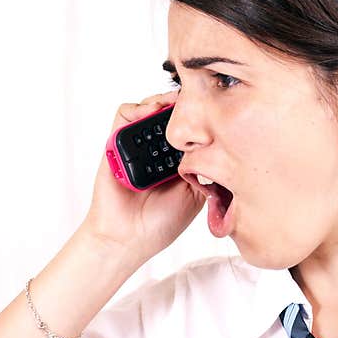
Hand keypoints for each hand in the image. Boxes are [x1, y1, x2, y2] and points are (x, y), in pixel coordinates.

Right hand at [83, 91, 204, 260]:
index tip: (214, 109)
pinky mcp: (115, 142)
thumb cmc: (160, 223)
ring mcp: (136, 145)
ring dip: (162, 100)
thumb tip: (221, 144)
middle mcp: (156, 150)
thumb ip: (205, 169)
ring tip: (174, 103)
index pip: (189, 128)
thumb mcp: (196, 195)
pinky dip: (138, 107)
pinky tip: (151, 112)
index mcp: (176, 160)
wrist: (128, 238)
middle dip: (183, 103)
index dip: (200, 116)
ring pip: (149, 108)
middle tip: (196, 100)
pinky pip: (124, 114)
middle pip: (169, 113)